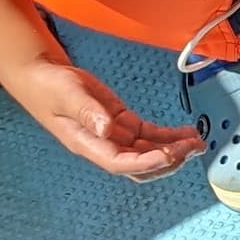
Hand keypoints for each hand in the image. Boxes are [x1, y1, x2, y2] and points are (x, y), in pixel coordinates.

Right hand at [6, 59, 202, 179]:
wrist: (41, 75)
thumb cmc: (48, 86)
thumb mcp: (66, 94)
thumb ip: (87, 111)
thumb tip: (107, 129)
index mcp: (88, 144)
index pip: (120, 162)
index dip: (146, 162)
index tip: (170, 154)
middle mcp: (104, 145)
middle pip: (140, 164)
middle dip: (168, 159)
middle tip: (193, 148)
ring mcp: (114, 136)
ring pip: (148, 152)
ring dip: (174, 150)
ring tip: (198, 142)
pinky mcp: (122, 123)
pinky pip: (148, 136)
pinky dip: (168, 137)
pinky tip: (186, 133)